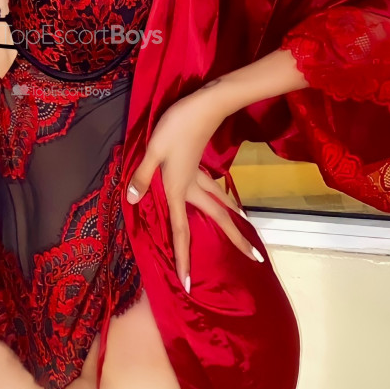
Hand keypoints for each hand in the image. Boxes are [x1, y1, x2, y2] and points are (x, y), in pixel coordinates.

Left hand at [124, 88, 263, 292]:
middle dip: (236, 241)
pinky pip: (214, 191)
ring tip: (248, 233)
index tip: (189, 285)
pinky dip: (224, 201)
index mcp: (178, 190)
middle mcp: (193, 188)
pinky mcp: (200, 165)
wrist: (205, 104)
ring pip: (220, 204)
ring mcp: (199, 176)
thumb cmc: (176, 126)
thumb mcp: (153, 150)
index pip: (181, 231)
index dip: (183, 258)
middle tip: (257, 260)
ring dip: (234, 220)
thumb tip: (132, 201)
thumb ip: (142, 176)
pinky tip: (226, 201)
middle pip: (217, 220)